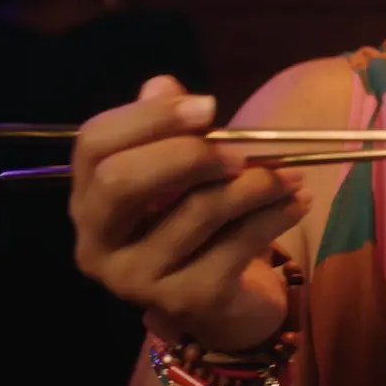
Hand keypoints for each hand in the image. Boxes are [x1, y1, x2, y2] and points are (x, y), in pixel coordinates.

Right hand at [69, 76, 309, 350]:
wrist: (229, 299)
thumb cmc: (201, 221)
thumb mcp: (185, 171)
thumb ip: (170, 128)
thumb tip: (162, 85)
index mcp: (88, 199)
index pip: (94, 144)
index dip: (149, 117)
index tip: (209, 105)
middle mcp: (97, 244)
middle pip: (121, 180)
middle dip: (188, 153)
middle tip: (241, 148)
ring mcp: (137, 279)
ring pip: (196, 210)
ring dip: (255, 182)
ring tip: (291, 174)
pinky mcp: (186, 301)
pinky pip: (237, 243)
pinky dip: (275, 215)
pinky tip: (297, 202)